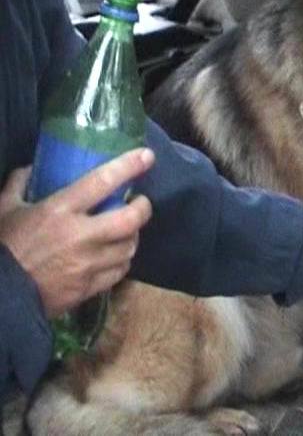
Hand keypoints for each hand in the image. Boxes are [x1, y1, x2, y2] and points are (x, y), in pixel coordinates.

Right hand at [0, 148, 154, 317]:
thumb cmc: (3, 246)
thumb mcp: (4, 209)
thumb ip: (18, 185)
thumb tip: (29, 168)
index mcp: (59, 210)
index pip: (102, 181)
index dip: (129, 166)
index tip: (147, 156)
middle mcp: (80, 236)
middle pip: (130, 219)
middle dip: (143, 208)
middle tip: (140, 203)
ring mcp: (88, 264)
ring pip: (129, 247)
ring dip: (133, 236)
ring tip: (128, 230)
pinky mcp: (89, 288)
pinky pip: (120, 272)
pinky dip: (122, 261)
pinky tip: (116, 256)